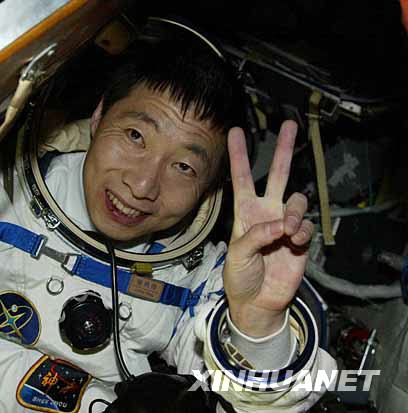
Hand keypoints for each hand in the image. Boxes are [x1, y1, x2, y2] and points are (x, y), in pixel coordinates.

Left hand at [223, 121, 312, 337]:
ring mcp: (284, 225)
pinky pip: (307, 225)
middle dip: (284, 150)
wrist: (257, 303)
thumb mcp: (237, 255)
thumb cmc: (240, 278)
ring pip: (298, 200)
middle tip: (290, 125)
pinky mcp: (300, 240)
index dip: (238, 155)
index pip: (242, 178)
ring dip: (294, 212)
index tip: (235, 132)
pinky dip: (302, 232)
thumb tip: (279, 224)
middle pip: (278, 175)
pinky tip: (293, 242)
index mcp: (245, 212)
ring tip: (287, 230)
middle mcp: (266, 213)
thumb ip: (255, 236)